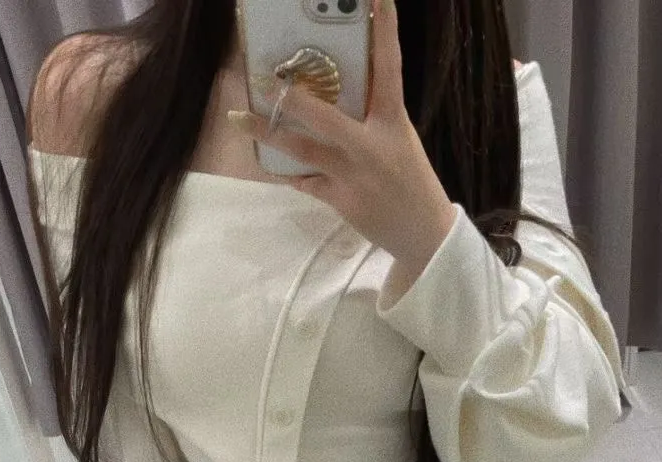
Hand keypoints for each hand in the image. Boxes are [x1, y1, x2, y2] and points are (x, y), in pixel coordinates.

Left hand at [226, 0, 457, 270]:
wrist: (423, 231)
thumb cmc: (408, 177)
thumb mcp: (397, 138)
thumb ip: (369, 116)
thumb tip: (331, 90)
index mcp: (392, 119)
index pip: (389, 66)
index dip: (385, 30)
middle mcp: (371, 144)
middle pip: (326, 117)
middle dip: (294, 100)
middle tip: (267, 80)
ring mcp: (353, 174)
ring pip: (304, 149)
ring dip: (268, 133)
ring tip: (238, 118)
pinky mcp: (341, 199)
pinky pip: (305, 181)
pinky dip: (287, 171)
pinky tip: (267, 161)